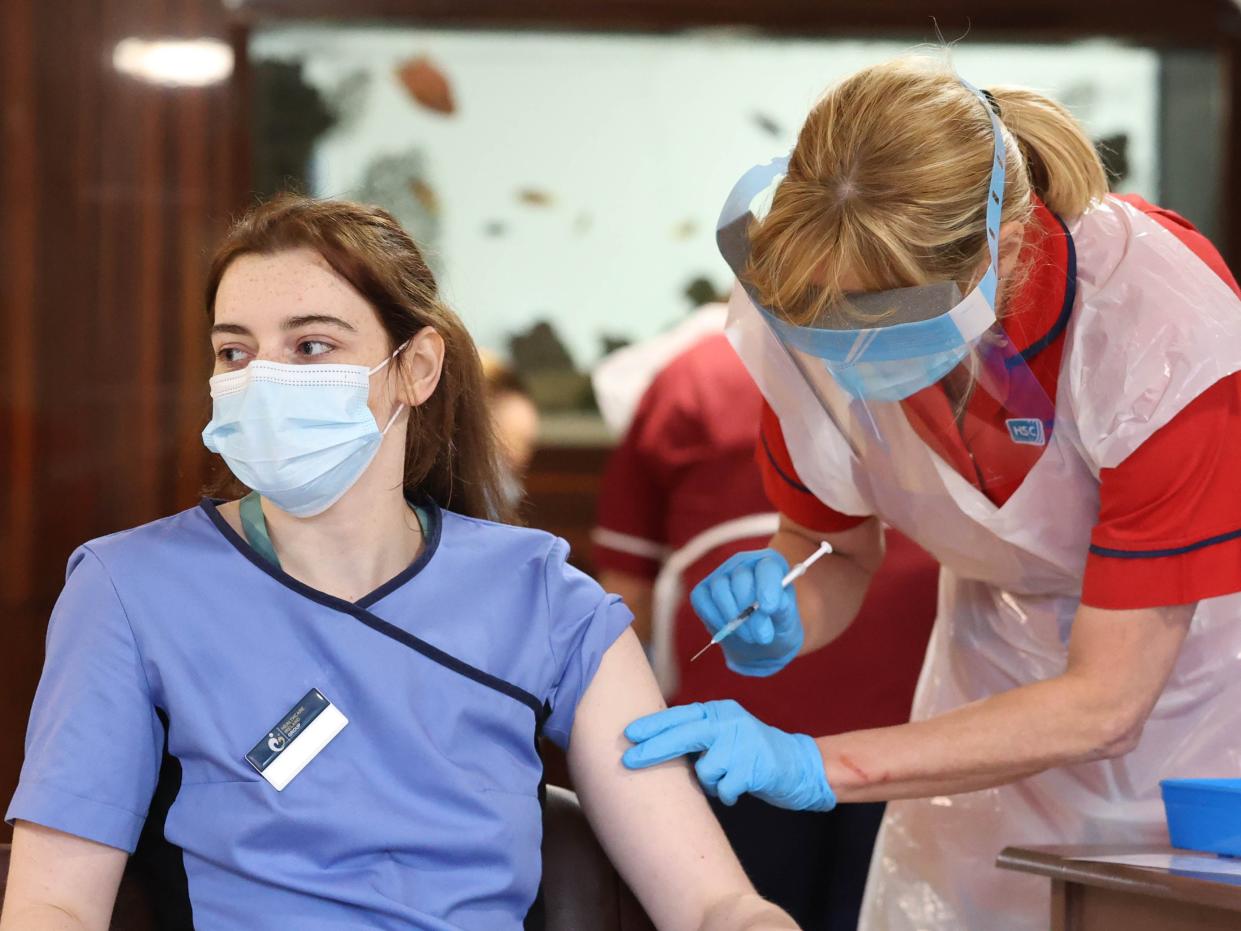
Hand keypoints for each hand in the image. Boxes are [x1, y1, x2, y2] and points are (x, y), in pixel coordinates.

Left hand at [622, 700, 834, 811]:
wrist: (799, 765)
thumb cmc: (751, 753)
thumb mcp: (724, 735)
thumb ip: (697, 735)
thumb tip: (653, 745)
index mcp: (719, 711)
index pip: (679, 715)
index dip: (653, 726)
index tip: (628, 735)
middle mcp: (730, 722)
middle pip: (685, 735)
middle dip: (653, 749)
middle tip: (628, 761)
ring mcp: (744, 742)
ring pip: (705, 769)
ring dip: (709, 782)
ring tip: (724, 780)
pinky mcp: (755, 765)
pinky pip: (725, 788)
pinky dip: (727, 794)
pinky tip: (738, 789)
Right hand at [691, 549, 802, 675]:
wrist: (759, 642)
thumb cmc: (777, 625)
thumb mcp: (787, 619)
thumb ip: (782, 609)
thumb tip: (765, 607)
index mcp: (770, 564)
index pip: (767, 567)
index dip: (767, 586)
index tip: (769, 609)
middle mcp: (744, 564)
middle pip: (741, 578)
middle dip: (750, 610)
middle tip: (762, 636)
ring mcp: (721, 575)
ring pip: (720, 588)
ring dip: (733, 618)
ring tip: (749, 636)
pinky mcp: (703, 591)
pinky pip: (702, 601)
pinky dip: (715, 620)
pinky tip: (729, 631)